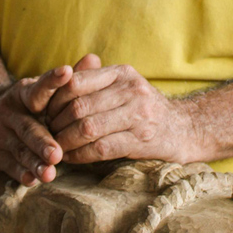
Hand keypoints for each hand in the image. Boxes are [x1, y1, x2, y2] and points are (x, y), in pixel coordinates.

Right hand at [0, 67, 71, 185]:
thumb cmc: (28, 106)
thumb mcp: (41, 91)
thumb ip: (68, 81)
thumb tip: (94, 59)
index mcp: (24, 93)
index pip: (40, 88)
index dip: (53, 81)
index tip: (67, 72)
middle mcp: (10, 112)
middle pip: (29, 128)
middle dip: (43, 141)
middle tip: (58, 153)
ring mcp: (1, 134)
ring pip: (20, 150)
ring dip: (34, 162)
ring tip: (49, 172)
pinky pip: (10, 166)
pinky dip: (21, 173)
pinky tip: (32, 180)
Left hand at [46, 58, 193, 163]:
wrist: (185, 129)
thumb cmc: (146, 108)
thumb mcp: (126, 86)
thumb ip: (96, 80)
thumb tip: (61, 77)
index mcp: (122, 74)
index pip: (76, 81)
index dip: (55, 99)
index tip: (48, 113)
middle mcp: (130, 91)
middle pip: (79, 107)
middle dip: (57, 124)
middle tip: (48, 134)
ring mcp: (138, 116)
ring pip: (87, 128)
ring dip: (66, 142)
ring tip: (57, 148)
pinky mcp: (140, 141)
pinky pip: (100, 148)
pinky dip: (81, 155)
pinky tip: (73, 158)